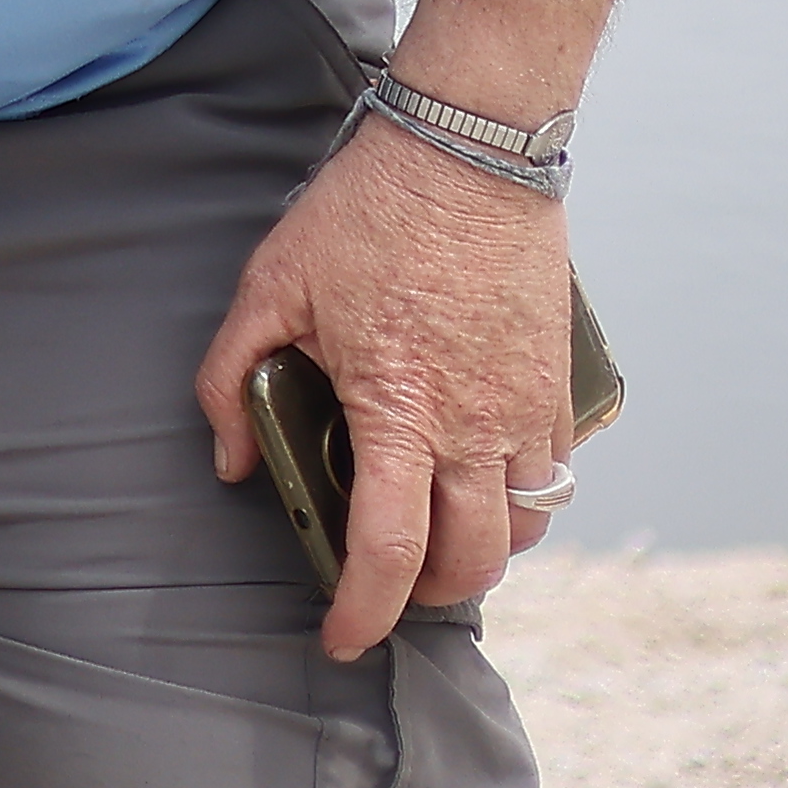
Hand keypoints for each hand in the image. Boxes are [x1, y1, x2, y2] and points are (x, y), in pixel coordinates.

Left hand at [196, 122, 579, 658]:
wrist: (471, 150)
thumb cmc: (367, 212)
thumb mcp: (271, 285)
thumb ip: (233, 380)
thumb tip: (228, 462)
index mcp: (400, 411)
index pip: (389, 552)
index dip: (362, 612)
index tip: (341, 637)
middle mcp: (475, 427)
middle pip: (470, 563)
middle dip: (427, 597)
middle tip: (385, 588)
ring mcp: (527, 410)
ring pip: (523, 530)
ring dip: (480, 554)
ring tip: (433, 539)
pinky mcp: (558, 386)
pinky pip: (553, 478)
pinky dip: (519, 503)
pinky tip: (478, 483)